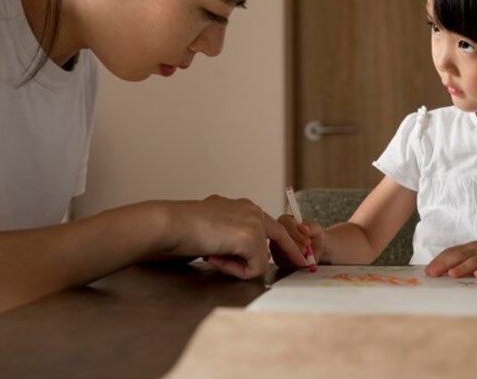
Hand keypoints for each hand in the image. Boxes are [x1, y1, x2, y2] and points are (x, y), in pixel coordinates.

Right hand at [161, 195, 304, 279]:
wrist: (171, 223)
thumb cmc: (182, 228)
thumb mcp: (211, 228)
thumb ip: (228, 235)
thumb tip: (230, 252)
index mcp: (242, 206)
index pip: (270, 226)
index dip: (284, 242)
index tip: (297, 253)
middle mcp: (251, 210)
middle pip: (282, 236)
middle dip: (293, 252)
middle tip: (305, 264)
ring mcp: (253, 222)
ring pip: (262, 258)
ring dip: (239, 266)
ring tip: (213, 257)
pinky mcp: (251, 237)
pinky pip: (254, 268)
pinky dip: (236, 271)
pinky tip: (215, 259)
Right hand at [269, 214, 323, 267]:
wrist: (316, 248)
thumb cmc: (314, 235)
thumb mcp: (316, 229)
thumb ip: (312, 227)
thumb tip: (304, 228)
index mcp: (285, 220)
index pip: (285, 224)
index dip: (296, 234)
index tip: (307, 242)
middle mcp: (277, 232)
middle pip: (281, 239)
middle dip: (296, 247)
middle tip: (306, 250)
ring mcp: (275, 246)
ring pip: (280, 252)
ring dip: (295, 256)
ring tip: (305, 256)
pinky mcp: (277, 258)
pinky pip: (282, 262)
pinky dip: (293, 263)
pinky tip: (300, 261)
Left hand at [424, 234, 476, 277]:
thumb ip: (465, 260)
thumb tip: (445, 271)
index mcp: (472, 248)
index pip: (452, 252)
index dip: (439, 261)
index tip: (427, 271)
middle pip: (459, 256)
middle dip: (445, 264)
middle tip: (433, 274)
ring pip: (475, 261)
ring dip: (463, 267)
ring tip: (452, 274)